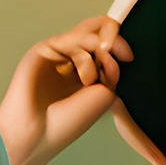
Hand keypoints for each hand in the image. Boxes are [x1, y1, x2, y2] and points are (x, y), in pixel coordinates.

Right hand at [0, 15, 133, 164]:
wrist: (36, 135)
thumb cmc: (67, 123)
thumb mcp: (103, 94)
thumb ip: (111, 67)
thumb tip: (109, 46)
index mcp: (88, 71)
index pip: (109, 45)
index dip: (121, 46)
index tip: (129, 58)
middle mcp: (73, 59)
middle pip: (98, 29)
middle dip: (115, 36)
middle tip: (123, 53)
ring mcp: (59, 53)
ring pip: (88, 30)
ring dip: (101, 48)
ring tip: (95, 78)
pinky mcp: (44, 49)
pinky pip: (72, 38)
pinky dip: (86, 57)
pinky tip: (86, 78)